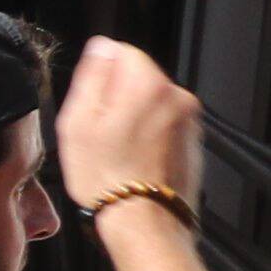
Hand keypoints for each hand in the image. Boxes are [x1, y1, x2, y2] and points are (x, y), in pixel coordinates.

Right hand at [54, 37, 201, 218]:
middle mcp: (176, 96)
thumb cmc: (106, 177)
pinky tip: (132, 161)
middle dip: (116, 99)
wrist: (143, 221)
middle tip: (97, 133)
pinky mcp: (193, 142)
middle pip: (138, 79)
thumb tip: (101, 50)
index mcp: (147, 83)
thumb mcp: (76, 121)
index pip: (121, 52)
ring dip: (133, 119)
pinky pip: (163, 127)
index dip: (98, 77)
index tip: (89, 105)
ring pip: (151, 104)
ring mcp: (189, 120)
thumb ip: (91, 76)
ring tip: (115, 152)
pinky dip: (148, 137)